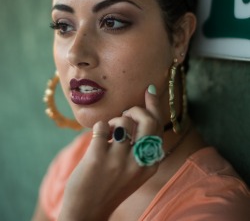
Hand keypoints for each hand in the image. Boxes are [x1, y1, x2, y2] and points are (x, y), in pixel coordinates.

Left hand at [58, 85, 163, 220]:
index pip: (158, 127)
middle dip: (135, 109)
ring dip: (115, 119)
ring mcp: (119, 161)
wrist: (87, 211)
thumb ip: (142, 147)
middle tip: (124, 114)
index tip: (149, 89)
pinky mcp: (98, 159)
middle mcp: (139, 162)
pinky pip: (102, 127)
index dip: (154, 105)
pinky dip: (99, 126)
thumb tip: (143, 114)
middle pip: (147, 121)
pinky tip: (98, 136)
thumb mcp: (135, 170)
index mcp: (151, 163)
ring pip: (124, 122)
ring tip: (109, 130)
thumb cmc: (111, 184)